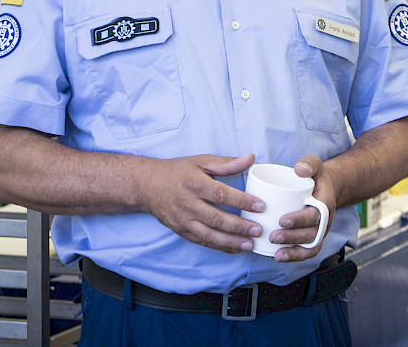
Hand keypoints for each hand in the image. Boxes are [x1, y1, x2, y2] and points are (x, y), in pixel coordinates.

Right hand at [139, 153, 261, 253]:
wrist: (147, 185)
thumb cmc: (177, 171)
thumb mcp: (201, 161)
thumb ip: (226, 163)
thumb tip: (250, 158)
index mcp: (195, 184)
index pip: (222, 194)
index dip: (242, 201)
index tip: (260, 206)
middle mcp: (188, 204)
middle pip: (217, 218)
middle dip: (239, 226)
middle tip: (258, 230)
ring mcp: (183, 220)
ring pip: (209, 235)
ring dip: (231, 242)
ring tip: (250, 245)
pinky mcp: (180, 230)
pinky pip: (202, 241)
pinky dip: (219, 247)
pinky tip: (235, 249)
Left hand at [262, 155, 334, 262]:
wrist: (326, 189)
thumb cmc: (317, 177)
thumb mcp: (315, 165)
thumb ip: (309, 163)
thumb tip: (298, 169)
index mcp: (325, 204)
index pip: (315, 215)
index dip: (299, 220)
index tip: (282, 220)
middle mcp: (325, 221)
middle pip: (311, 234)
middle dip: (292, 237)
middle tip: (273, 236)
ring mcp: (320, 232)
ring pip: (309, 246)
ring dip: (293, 251)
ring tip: (276, 252)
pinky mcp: (313, 239)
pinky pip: (307, 252)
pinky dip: (295, 257)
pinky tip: (279, 257)